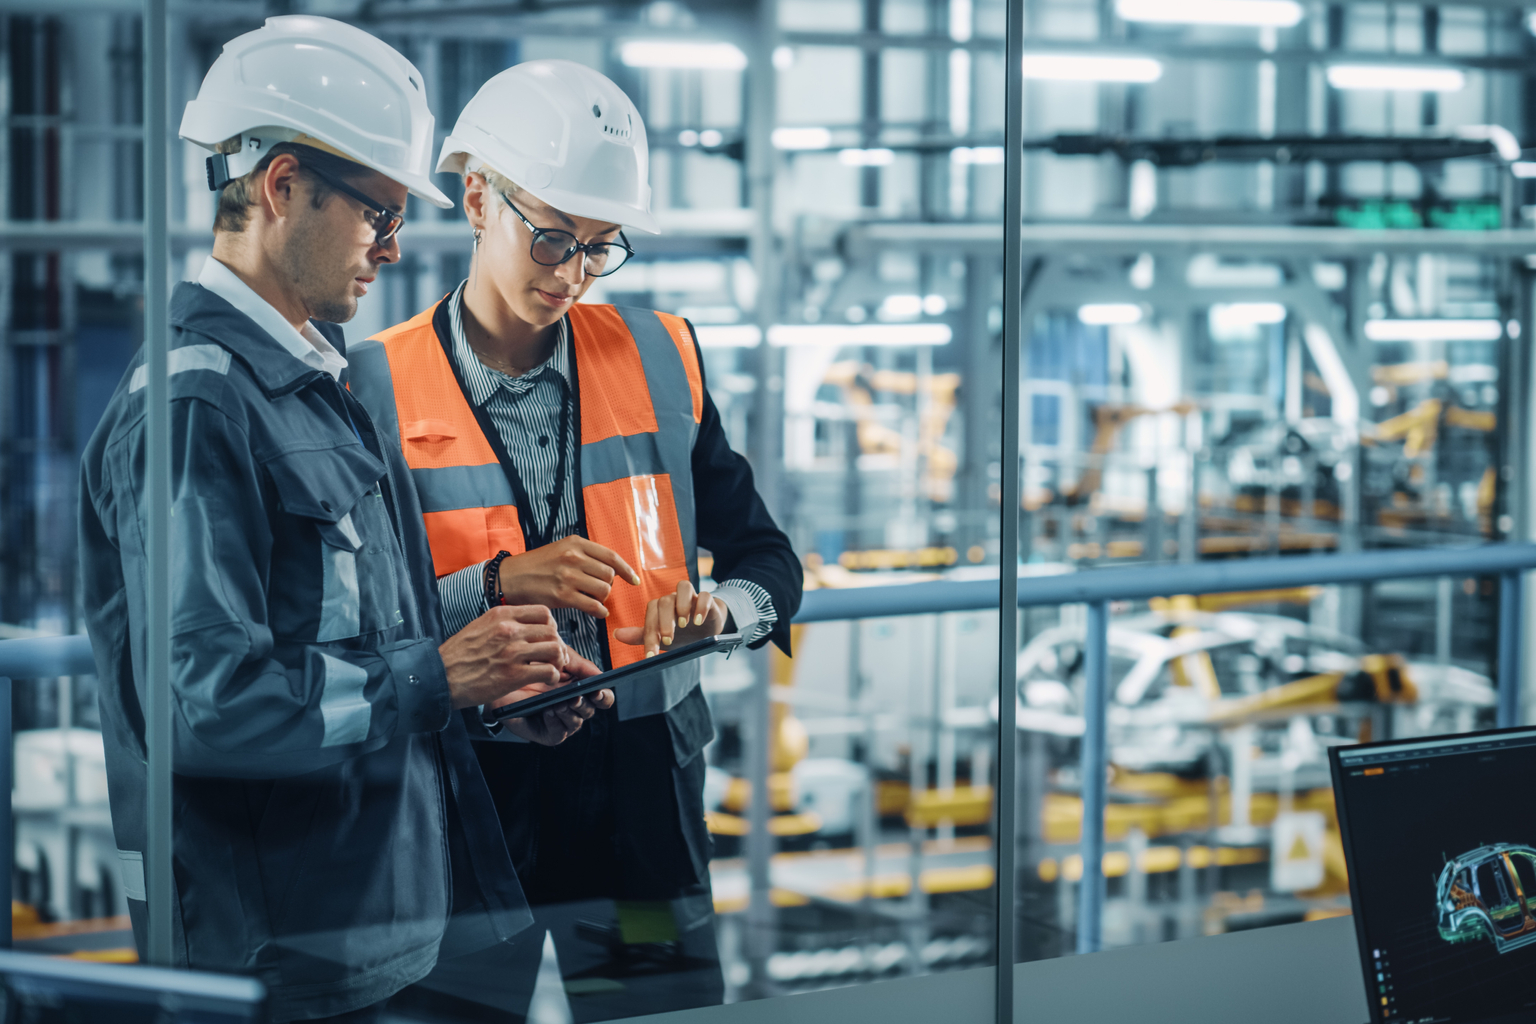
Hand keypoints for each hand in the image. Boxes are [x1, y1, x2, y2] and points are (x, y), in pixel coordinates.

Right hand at [439, 604, 568, 709]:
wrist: (440, 677)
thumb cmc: (457, 656)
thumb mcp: (479, 626)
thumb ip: (503, 623)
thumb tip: (526, 626)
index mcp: (501, 615)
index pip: (543, 612)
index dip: (550, 626)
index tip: (547, 637)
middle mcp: (509, 629)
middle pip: (552, 631)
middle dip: (557, 645)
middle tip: (553, 656)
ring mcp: (512, 651)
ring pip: (555, 649)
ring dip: (557, 661)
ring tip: (551, 668)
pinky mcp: (514, 675)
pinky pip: (548, 671)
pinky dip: (552, 677)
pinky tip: (545, 680)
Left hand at [492, 651, 613, 745]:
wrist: (503, 679)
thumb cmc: (531, 668)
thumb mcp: (558, 658)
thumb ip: (580, 665)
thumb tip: (599, 675)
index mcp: (581, 689)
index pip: (602, 697)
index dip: (603, 696)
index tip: (597, 691)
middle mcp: (574, 707)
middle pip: (591, 710)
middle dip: (584, 704)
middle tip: (575, 697)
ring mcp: (562, 720)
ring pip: (576, 722)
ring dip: (570, 713)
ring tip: (559, 703)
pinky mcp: (548, 733)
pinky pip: (559, 733)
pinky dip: (556, 723)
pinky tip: (549, 711)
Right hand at [499, 536, 638, 618]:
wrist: (510, 577)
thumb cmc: (536, 565)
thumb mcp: (561, 548)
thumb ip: (584, 555)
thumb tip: (610, 569)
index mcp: (575, 543)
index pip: (611, 556)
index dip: (627, 570)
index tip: (634, 579)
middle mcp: (573, 557)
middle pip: (609, 575)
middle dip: (609, 585)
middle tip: (599, 590)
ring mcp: (568, 576)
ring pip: (603, 590)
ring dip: (603, 598)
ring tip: (593, 599)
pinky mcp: (562, 595)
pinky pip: (593, 606)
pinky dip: (600, 611)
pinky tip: (597, 612)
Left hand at [613, 580, 726, 656]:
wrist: (707, 631)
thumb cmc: (681, 634)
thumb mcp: (661, 638)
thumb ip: (640, 635)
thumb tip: (616, 634)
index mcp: (661, 607)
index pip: (651, 614)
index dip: (650, 633)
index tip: (652, 654)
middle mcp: (674, 599)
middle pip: (665, 601)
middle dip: (665, 621)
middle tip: (668, 640)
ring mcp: (692, 597)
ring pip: (683, 588)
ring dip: (682, 606)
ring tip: (683, 624)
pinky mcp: (708, 600)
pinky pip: (705, 595)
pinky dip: (701, 607)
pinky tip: (699, 621)